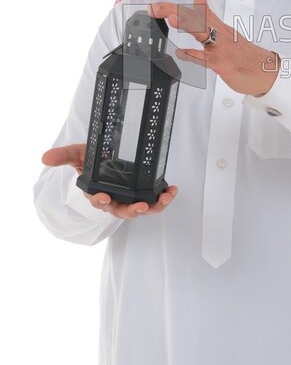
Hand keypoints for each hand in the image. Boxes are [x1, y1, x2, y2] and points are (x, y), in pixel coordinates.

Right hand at [42, 144, 177, 218]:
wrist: (107, 154)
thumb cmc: (92, 158)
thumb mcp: (78, 153)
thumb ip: (64, 155)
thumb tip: (45, 157)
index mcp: (97, 192)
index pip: (97, 201)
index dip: (100, 201)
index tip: (103, 197)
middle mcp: (114, 199)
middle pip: (122, 210)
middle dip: (131, 210)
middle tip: (139, 206)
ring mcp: (129, 198)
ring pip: (141, 209)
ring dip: (153, 207)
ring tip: (163, 199)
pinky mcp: (144, 193)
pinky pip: (154, 200)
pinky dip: (163, 197)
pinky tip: (171, 190)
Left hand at [150, 0, 279, 96]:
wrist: (266, 71)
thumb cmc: (246, 56)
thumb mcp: (228, 34)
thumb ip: (211, 20)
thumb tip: (199, 0)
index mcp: (220, 27)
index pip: (199, 10)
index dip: (179, 5)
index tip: (161, 3)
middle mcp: (220, 34)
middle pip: (195, 17)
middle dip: (174, 11)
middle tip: (155, 8)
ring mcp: (221, 48)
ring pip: (202, 32)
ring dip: (186, 24)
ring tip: (171, 18)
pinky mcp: (222, 64)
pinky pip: (205, 59)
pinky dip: (192, 55)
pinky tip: (180, 52)